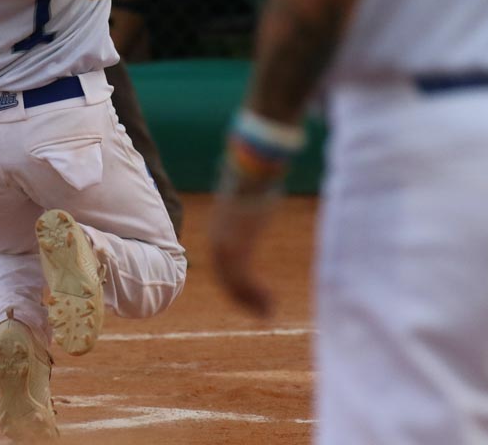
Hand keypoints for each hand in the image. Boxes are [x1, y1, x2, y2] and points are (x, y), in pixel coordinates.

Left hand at [208, 190, 276, 318]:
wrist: (249, 174)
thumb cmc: (255, 184)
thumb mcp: (251, 203)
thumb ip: (252, 212)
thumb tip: (263, 201)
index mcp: (218, 234)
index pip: (221, 268)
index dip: (235, 285)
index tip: (250, 296)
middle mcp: (217, 243)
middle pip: (225, 281)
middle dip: (242, 299)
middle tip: (260, 313)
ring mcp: (225, 248)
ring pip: (234, 285)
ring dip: (251, 302)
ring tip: (268, 314)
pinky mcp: (237, 249)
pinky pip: (244, 281)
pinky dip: (256, 296)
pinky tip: (270, 303)